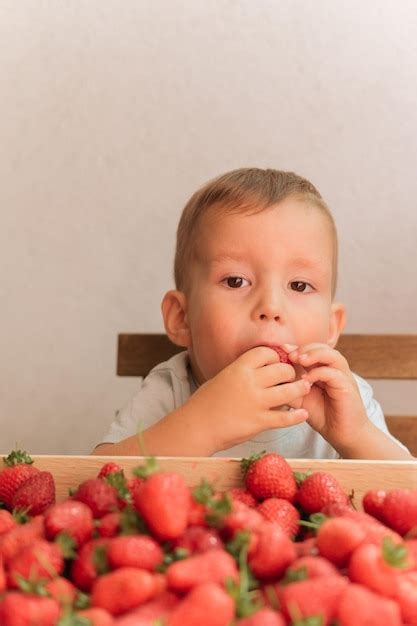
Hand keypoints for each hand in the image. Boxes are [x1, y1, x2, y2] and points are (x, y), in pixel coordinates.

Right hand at [185, 346, 310, 452]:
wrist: (196, 426)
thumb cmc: (205, 402)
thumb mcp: (223, 377)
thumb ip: (242, 371)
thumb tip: (261, 366)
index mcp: (238, 368)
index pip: (267, 352)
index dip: (277, 355)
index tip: (280, 361)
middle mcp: (249, 382)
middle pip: (283, 370)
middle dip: (291, 373)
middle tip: (294, 377)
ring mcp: (255, 402)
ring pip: (289, 391)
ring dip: (300, 390)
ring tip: (304, 389)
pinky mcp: (258, 422)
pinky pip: (285, 417)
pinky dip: (297, 416)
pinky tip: (303, 414)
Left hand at [284, 342, 368, 450]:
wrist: (341, 433)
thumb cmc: (322, 414)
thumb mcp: (300, 399)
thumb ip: (289, 387)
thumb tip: (271, 379)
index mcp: (323, 368)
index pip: (311, 350)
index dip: (296, 348)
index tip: (280, 351)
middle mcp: (334, 369)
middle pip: (321, 347)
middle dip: (304, 348)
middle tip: (289, 354)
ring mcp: (342, 376)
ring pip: (331, 355)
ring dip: (313, 354)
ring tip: (298, 359)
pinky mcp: (347, 387)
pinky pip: (333, 373)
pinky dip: (319, 373)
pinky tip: (307, 380)